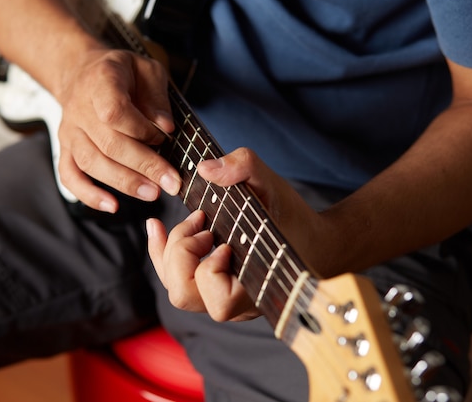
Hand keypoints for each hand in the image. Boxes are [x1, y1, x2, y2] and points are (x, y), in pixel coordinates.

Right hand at [55, 47, 181, 212]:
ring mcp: (70, 131)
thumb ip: (157, 97)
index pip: (114, 112)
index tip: (163, 137)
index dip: (141, 130)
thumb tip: (166, 127)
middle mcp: (80, 108)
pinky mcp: (65, 149)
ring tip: (151, 193)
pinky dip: (88, 195)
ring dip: (123, 182)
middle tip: (170, 183)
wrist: (83, 73)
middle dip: (144, 166)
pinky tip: (112, 206)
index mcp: (101, 81)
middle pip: (108, 144)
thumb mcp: (147, 69)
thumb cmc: (121, 74)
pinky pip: (70, 175)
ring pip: (91, 163)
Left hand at [147, 148, 324, 321]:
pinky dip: (162, 254)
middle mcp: (237, 305)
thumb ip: (242, 166)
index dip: (210, 269)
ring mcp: (223, 302)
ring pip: (176, 291)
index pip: (219, 301)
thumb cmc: (292, 216)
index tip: (223, 240)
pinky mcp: (213, 293)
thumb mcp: (271, 182)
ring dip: (171, 253)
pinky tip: (157, 225)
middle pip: (184, 296)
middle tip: (202, 226)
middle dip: (182, 253)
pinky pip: (176, 283)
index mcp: (255, 288)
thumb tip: (205, 169)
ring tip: (190, 223)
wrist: (314, 242)